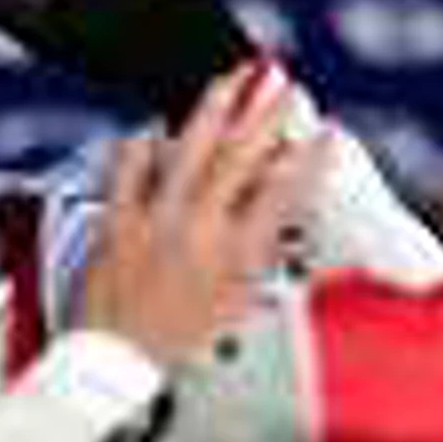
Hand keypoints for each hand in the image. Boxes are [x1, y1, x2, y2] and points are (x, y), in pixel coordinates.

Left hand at [76, 66, 325, 373]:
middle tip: (285, 84)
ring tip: (233, 77)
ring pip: (190, 147)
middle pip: (242, 156)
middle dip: (268, 113)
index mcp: (236, 258)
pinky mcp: (117, 220)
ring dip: (216, 106)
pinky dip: (143, 141)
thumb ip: (257, 260)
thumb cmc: (176, 344)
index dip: (310, 159)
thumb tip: (277, 226)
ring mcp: (156, 221)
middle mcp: (200, 232)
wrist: (115, 364)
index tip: (327, 133)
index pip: (284, 193)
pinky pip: (129, 165)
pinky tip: (154, 125)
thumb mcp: (234, 306)